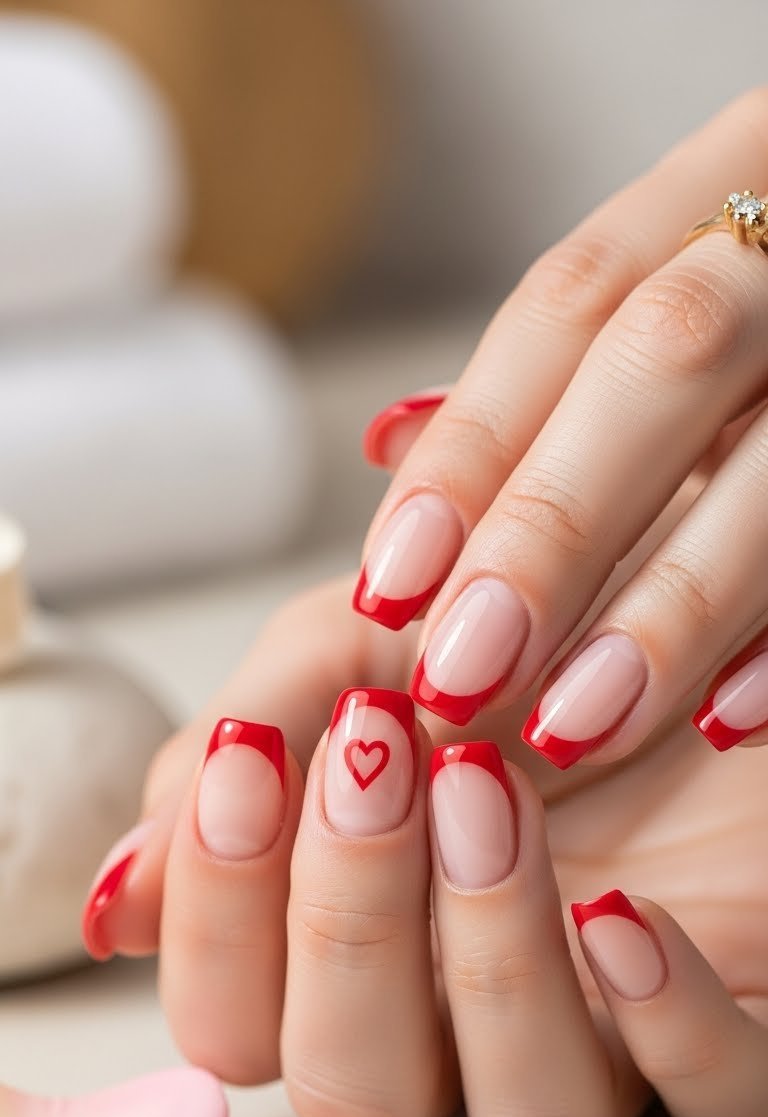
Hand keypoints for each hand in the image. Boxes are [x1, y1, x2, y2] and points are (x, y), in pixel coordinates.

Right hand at [81, 576, 767, 1116]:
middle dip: (349, 925)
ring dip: (494, 963)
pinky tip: (623, 912)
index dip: (221, 917)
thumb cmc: (504, 626)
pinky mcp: (722, 1023)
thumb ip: (240, 752)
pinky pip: (711, 1097)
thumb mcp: (353, 643)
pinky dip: (668, 1023)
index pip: (236, 1023)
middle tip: (379, 754)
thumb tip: (127, 902)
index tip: (248, 755)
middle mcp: (460, 1017)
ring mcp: (598, 1033)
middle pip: (359, 1089)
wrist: (660, 581)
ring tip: (486, 788)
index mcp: (351, 947)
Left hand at [353, 89, 767, 765]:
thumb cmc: (756, 350)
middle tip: (459, 674)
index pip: (570, 301)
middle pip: (663, 354)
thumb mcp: (658, 321)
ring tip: (574, 720)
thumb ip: (542, 389)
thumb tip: (391, 444)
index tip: (389, 587)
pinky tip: (724, 721)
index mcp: (716, 196)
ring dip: (669, 605)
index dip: (472, 448)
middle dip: (552, 524)